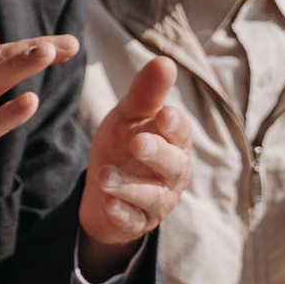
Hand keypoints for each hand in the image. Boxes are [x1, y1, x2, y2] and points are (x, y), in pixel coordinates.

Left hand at [78, 56, 190, 250]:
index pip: (180, 132)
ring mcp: (157, 201)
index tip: (163, 115)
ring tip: (104, 176)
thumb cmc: (125, 145)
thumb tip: (165, 61)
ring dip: (129, 186)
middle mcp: (172, 174)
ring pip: (151, 196)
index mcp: (173, 142)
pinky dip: (120, 213)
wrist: (104, 188)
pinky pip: (132, 220)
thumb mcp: (129, 117)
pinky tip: (106, 203)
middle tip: (137, 142)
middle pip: (172, 164)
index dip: (174, 125)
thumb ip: (145, 94)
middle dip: (156, 153)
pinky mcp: (136, 222)